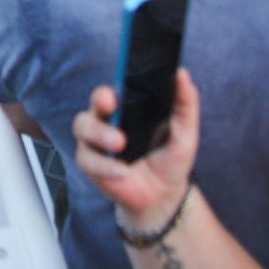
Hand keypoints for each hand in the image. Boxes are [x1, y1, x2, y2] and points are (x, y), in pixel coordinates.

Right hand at [70, 73, 199, 227]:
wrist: (163, 194)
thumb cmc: (170, 158)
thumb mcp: (185, 131)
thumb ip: (186, 102)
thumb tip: (182, 73)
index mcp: (127, 107)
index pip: (114, 88)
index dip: (111, 85)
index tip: (116, 90)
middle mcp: (107, 119)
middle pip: (93, 102)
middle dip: (99, 101)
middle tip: (112, 106)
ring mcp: (96, 141)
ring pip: (82, 126)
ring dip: (99, 133)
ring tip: (120, 144)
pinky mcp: (90, 164)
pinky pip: (87, 159)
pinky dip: (105, 165)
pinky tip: (122, 171)